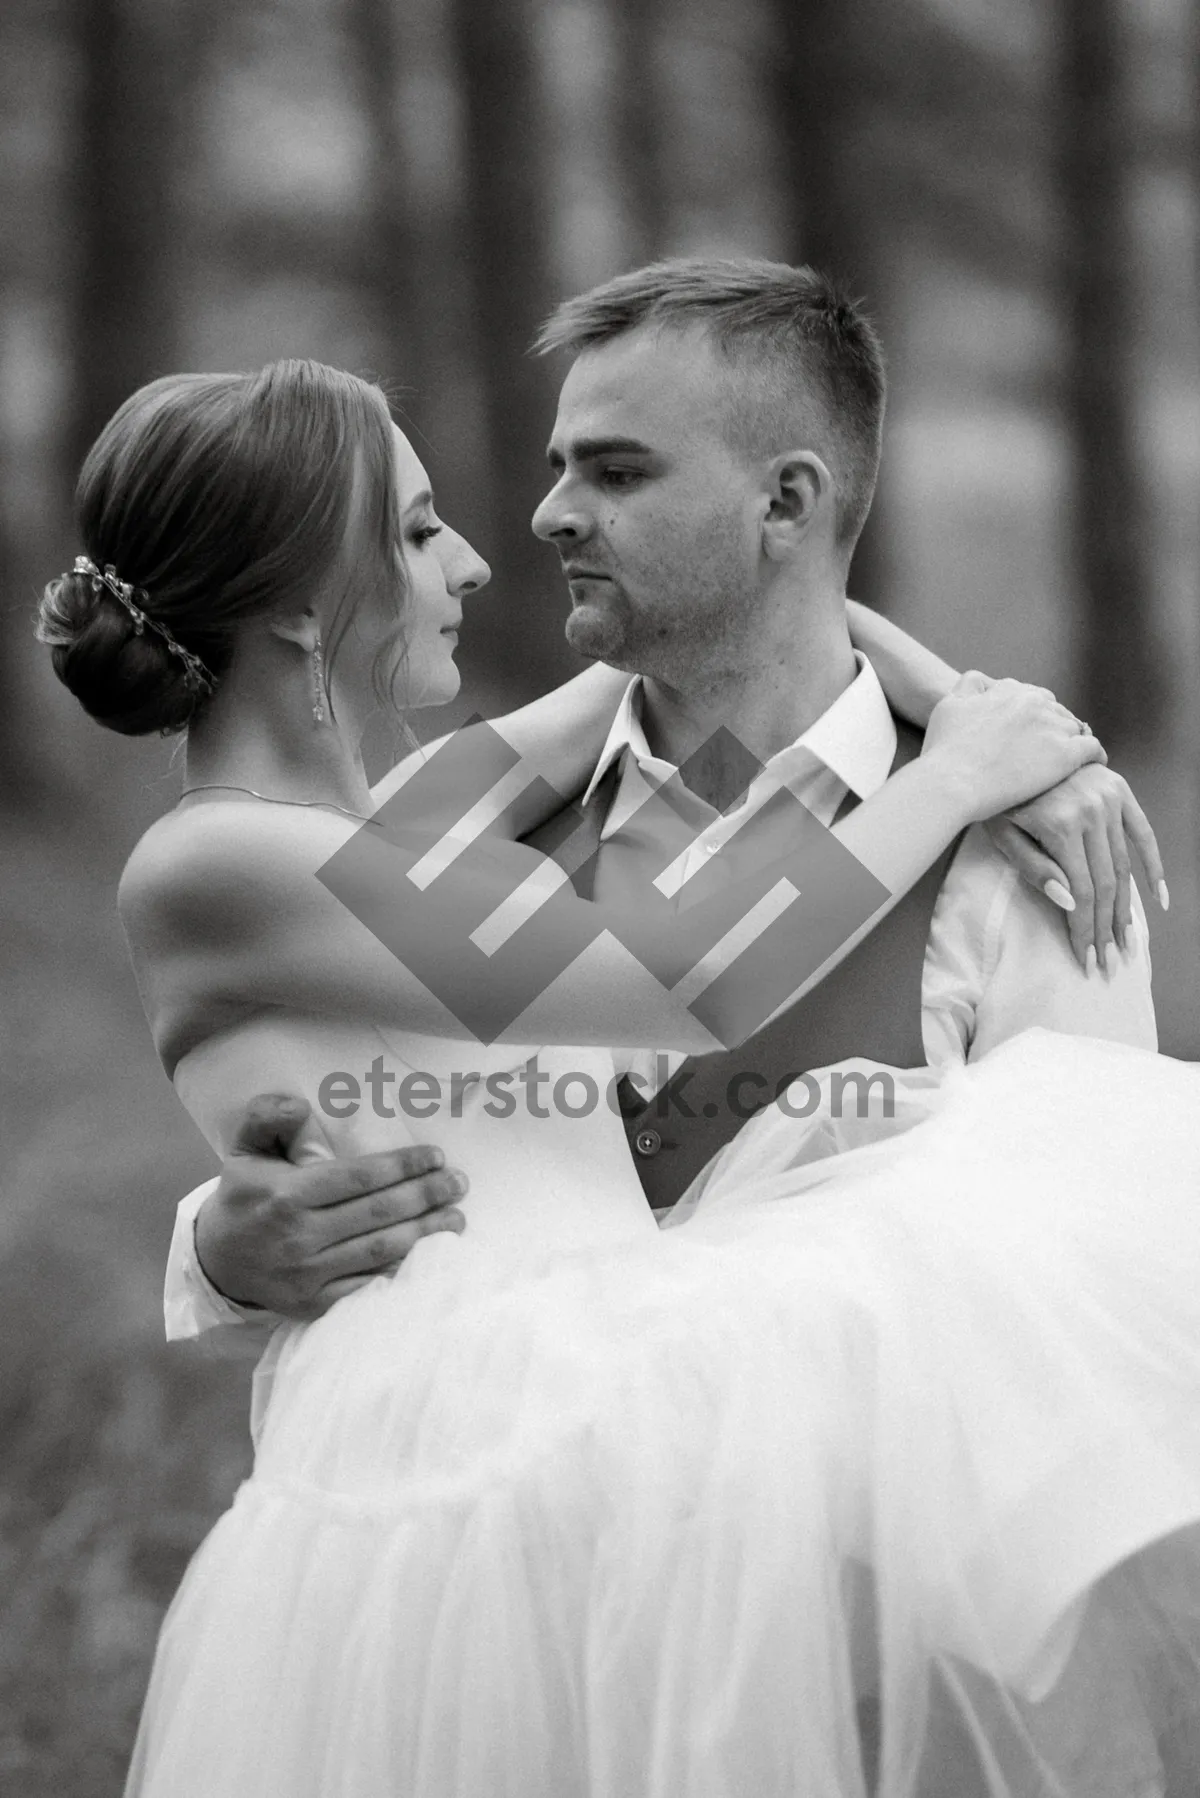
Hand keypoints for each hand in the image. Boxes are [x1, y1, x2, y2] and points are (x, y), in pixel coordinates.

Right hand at [194, 1094, 467, 1321]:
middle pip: (376, 1214)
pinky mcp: (314, 1304)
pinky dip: (401, 1271)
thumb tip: (300, 1105)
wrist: (216, 1262)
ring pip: (379, 1251)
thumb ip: (267, 1118)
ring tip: (457, 1217)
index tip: (435, 1156)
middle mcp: (298, 1237)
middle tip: (458, 1182)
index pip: (357, 1178)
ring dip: (425, 1233)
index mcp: (285, 1195)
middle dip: (425, 1196)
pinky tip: (429, 1256)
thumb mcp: (243, 1149)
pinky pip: (367, 1286)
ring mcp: (307, 1275)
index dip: (401, 1166)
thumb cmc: (243, 1197)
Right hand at [923, 672, 1105, 822]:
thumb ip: (968, 686)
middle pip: (1056, 710)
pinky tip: (1093, 763)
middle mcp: (1035, 703)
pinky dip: (1095, 754)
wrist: (952, 783)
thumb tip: (985, 681)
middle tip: (1045, 749)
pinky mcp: (1066, 756)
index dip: (1031, 715)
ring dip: (1071, 740)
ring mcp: (1052, 728)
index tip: (1027, 733)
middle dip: (1052, 725)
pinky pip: (1093, 748)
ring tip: (1069, 759)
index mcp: (1010, 691)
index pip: (1032, 696)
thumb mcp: (948, 705)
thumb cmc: (945, 751)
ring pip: (1074, 727)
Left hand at [984, 764, 1167, 970]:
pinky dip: (1153, 867)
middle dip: (1106, 929)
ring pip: (1124, 866)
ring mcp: (1110, 799)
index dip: (1085, 929)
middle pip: (1106, 885)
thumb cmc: (999, 800)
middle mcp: (1092, 812)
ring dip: (1127, 909)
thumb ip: (1034, 868)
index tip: (1085, 960)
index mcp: (1061, 825)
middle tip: (1109, 964)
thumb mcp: (1003, 835)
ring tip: (1127, 943)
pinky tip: (1158, 900)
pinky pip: (1143, 834)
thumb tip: (1072, 902)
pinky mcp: (1121, 791)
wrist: (1011, 750)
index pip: (1082, 892)